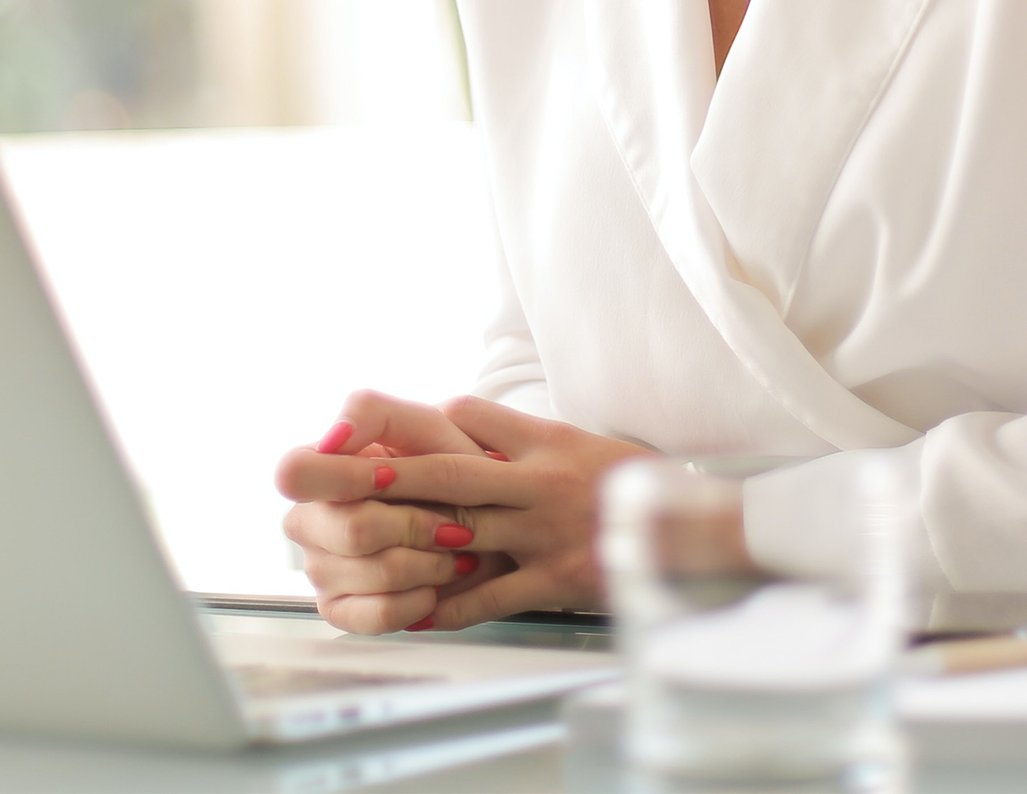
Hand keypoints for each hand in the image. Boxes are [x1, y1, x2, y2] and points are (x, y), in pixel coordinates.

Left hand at [276, 390, 652, 632]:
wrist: (690, 528)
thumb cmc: (629, 484)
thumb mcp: (578, 442)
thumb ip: (523, 436)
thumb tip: (464, 418)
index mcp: (543, 440)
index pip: (471, 416)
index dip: (424, 422)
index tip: (375, 428)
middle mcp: (536, 480)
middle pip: (449, 472)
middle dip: (390, 473)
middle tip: (336, 472)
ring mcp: (542, 531)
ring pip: (461, 531)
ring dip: (405, 538)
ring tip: (353, 541)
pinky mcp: (553, 579)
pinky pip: (490, 595)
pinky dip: (448, 606)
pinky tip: (412, 611)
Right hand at [276, 392, 491, 634]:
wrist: (487, 520)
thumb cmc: (452, 463)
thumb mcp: (424, 423)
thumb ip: (371, 413)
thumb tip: (330, 439)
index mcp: (319, 468)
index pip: (294, 473)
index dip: (344, 478)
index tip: (393, 476)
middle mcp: (309, 519)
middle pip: (347, 530)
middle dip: (412, 525)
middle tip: (450, 521)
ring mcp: (321, 567)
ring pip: (371, 572)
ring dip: (428, 562)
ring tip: (454, 550)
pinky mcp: (341, 608)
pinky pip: (377, 614)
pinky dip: (420, 599)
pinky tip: (436, 583)